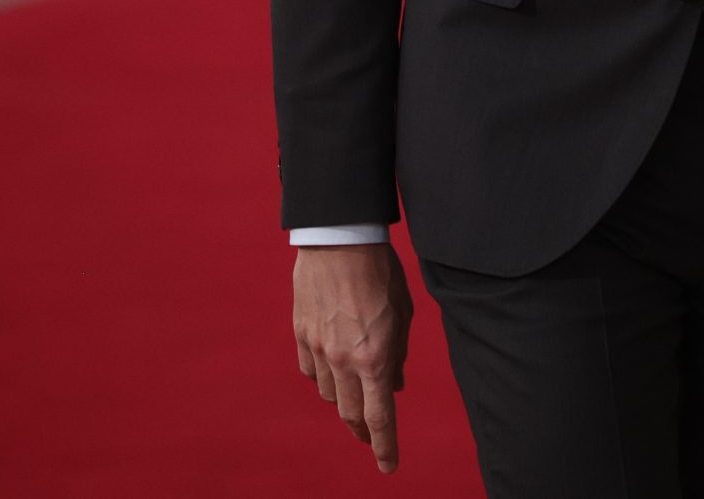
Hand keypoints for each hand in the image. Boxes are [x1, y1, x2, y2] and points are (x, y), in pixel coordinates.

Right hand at [292, 243, 412, 472]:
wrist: (339, 238)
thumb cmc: (380, 271)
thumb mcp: (403, 313)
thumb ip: (399, 354)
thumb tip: (395, 385)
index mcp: (374, 357)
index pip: (380, 417)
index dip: (385, 446)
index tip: (389, 466)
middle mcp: (343, 360)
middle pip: (350, 414)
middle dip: (363, 431)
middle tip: (371, 437)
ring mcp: (318, 348)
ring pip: (327, 393)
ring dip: (343, 399)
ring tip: (354, 393)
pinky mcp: (300, 334)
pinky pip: (309, 370)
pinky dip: (321, 376)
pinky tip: (331, 369)